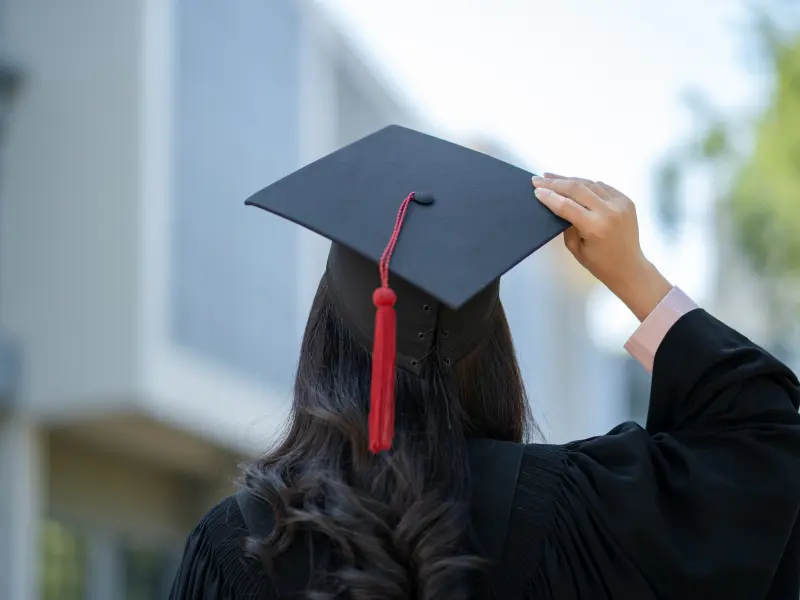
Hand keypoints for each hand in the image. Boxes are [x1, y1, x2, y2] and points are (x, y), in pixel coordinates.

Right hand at [532, 174, 672, 320]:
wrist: (630, 267)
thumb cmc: (600, 264)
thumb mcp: (575, 248)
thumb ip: (566, 225)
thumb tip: (558, 204)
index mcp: (595, 227)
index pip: (566, 205)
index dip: (550, 196)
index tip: (536, 190)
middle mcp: (609, 211)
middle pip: (577, 188)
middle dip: (555, 183)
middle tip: (538, 180)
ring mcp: (620, 203)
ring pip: (590, 184)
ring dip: (570, 180)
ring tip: (553, 178)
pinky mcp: (626, 200)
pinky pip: (602, 186)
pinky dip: (587, 184)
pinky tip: (575, 184)